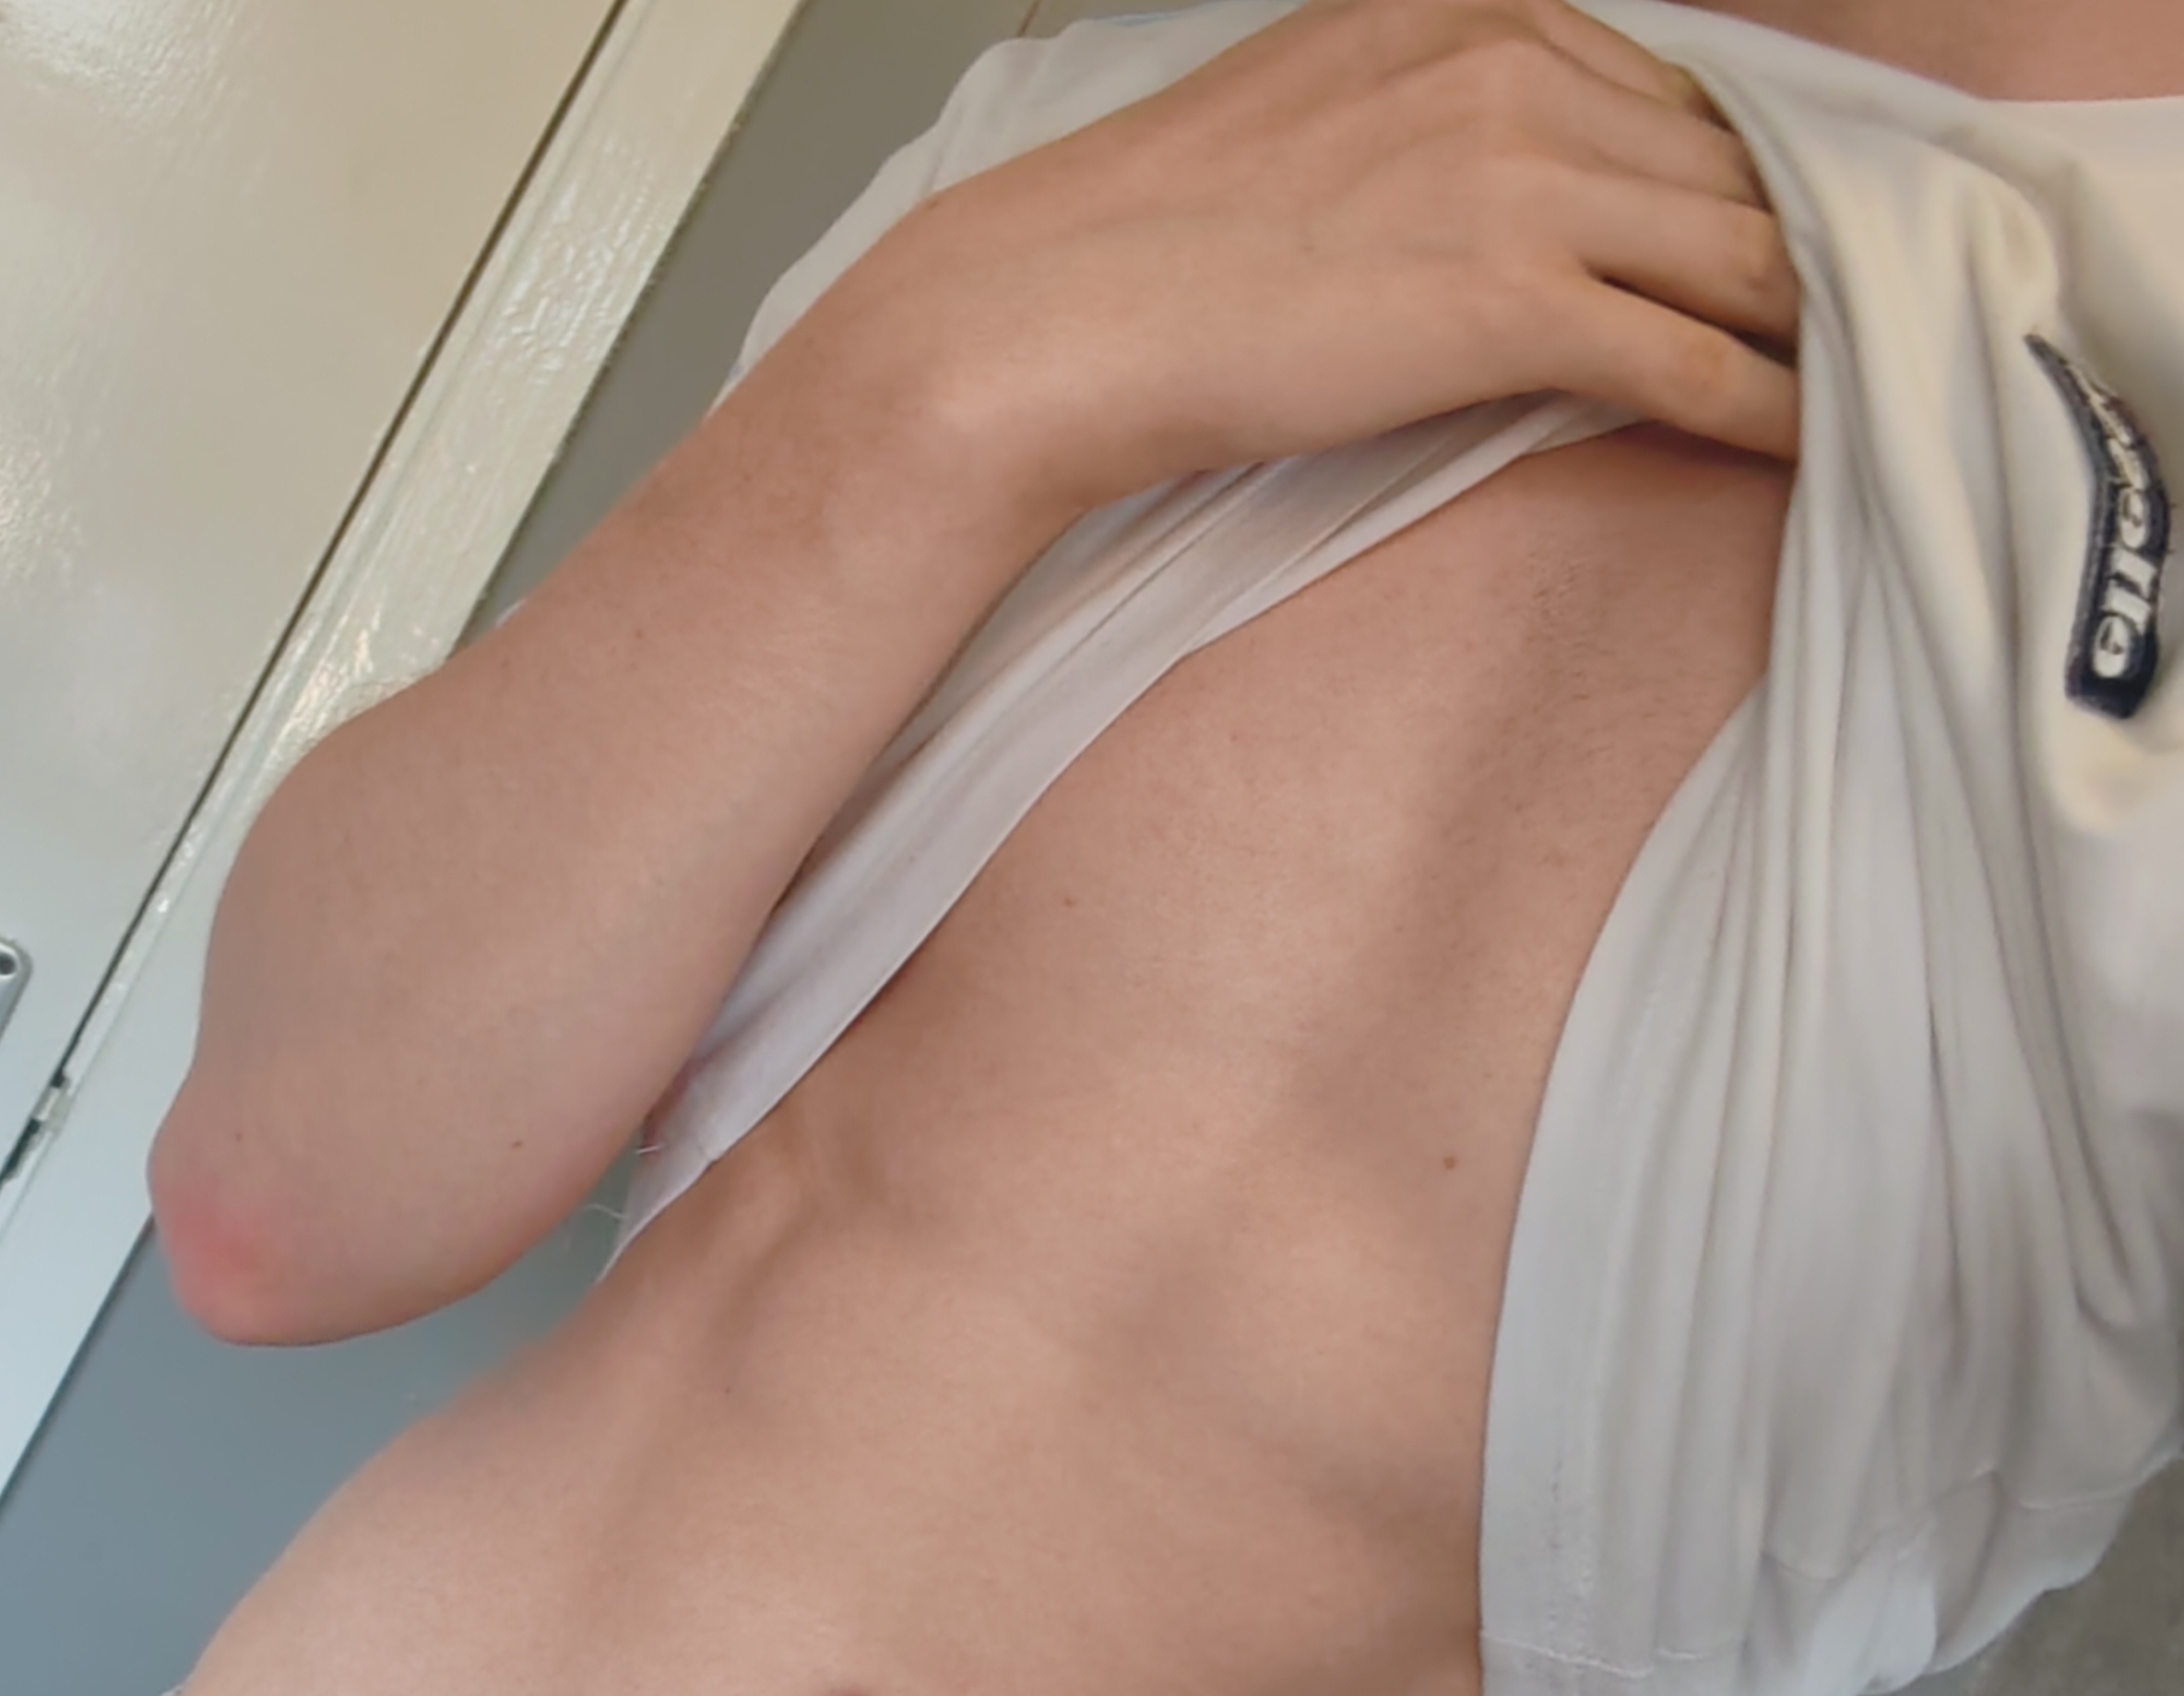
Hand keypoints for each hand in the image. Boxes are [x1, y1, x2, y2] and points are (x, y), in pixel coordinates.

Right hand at [802, 0, 1799, 529]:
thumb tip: (1482, 208)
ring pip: (1732, 253)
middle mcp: (1513, 68)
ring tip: (1859, 387)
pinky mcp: (1509, 299)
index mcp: (1464, 12)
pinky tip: (1808, 440)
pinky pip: (1691, 355)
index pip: (1660, 95)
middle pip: (1720, 167)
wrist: (1049, 317)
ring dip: (1808, 328)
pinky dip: (1765, 401)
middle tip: (1860, 325)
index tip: (1768, 248)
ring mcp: (1520, 178)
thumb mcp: (1307, 129)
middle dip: (1799, 250)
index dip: (1725, 184)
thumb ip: (1420, 132)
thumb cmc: (1144, 252)